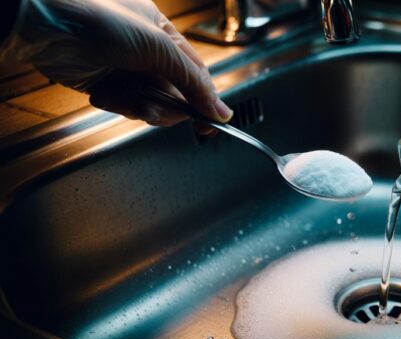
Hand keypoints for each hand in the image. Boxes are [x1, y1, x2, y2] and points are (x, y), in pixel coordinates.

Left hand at [0, 0, 231, 130]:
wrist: (45, 26)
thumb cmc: (99, 19)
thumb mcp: (159, 47)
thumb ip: (194, 82)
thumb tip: (221, 111)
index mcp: (164, 33)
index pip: (196, 73)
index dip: (205, 100)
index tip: (212, 124)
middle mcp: (147, 51)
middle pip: (175, 93)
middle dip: (166, 106)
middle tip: (154, 109)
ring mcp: (126, 68)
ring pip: (151, 103)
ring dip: (140, 107)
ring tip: (125, 100)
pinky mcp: (105, 83)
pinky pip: (125, 105)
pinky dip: (117, 104)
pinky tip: (103, 94)